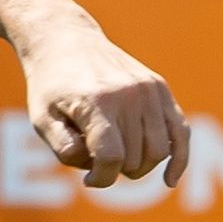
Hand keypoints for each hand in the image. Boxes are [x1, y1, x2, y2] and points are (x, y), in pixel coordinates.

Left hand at [20, 19, 189, 186]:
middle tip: (96, 157)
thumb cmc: (51, 85)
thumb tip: (96, 169)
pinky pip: (181, 132)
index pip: (111, 158)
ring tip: (117, 156)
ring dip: (139, 166)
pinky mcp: (160, 88)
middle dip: (116, 170)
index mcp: (96, 102)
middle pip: (135, 159)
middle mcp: (128, 94)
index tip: (88, 180)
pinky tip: (169, 180)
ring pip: (159, 152)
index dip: (101, 179)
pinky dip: (179, 159)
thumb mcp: (41, 118)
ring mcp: (148, 90)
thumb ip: (64, 149)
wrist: (66, 41)